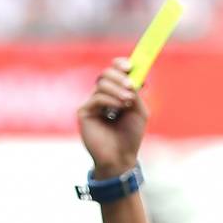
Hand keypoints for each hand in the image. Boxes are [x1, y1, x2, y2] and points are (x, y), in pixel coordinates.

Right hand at [77, 57, 147, 176]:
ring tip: (128, 102)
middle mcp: (102, 97)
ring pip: (102, 84)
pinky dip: (110, 100)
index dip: (120, 65)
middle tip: (131, 85)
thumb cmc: (130, 137)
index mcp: (114, 94)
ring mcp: (92, 105)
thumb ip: (135, 92)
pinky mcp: (84, 113)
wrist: (121, 158)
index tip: (130, 66)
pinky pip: (97, 98)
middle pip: (105, 74)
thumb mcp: (139, 110)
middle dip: (119, 77)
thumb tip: (131, 76)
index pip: (113, 72)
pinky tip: (118, 108)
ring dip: (117, 90)